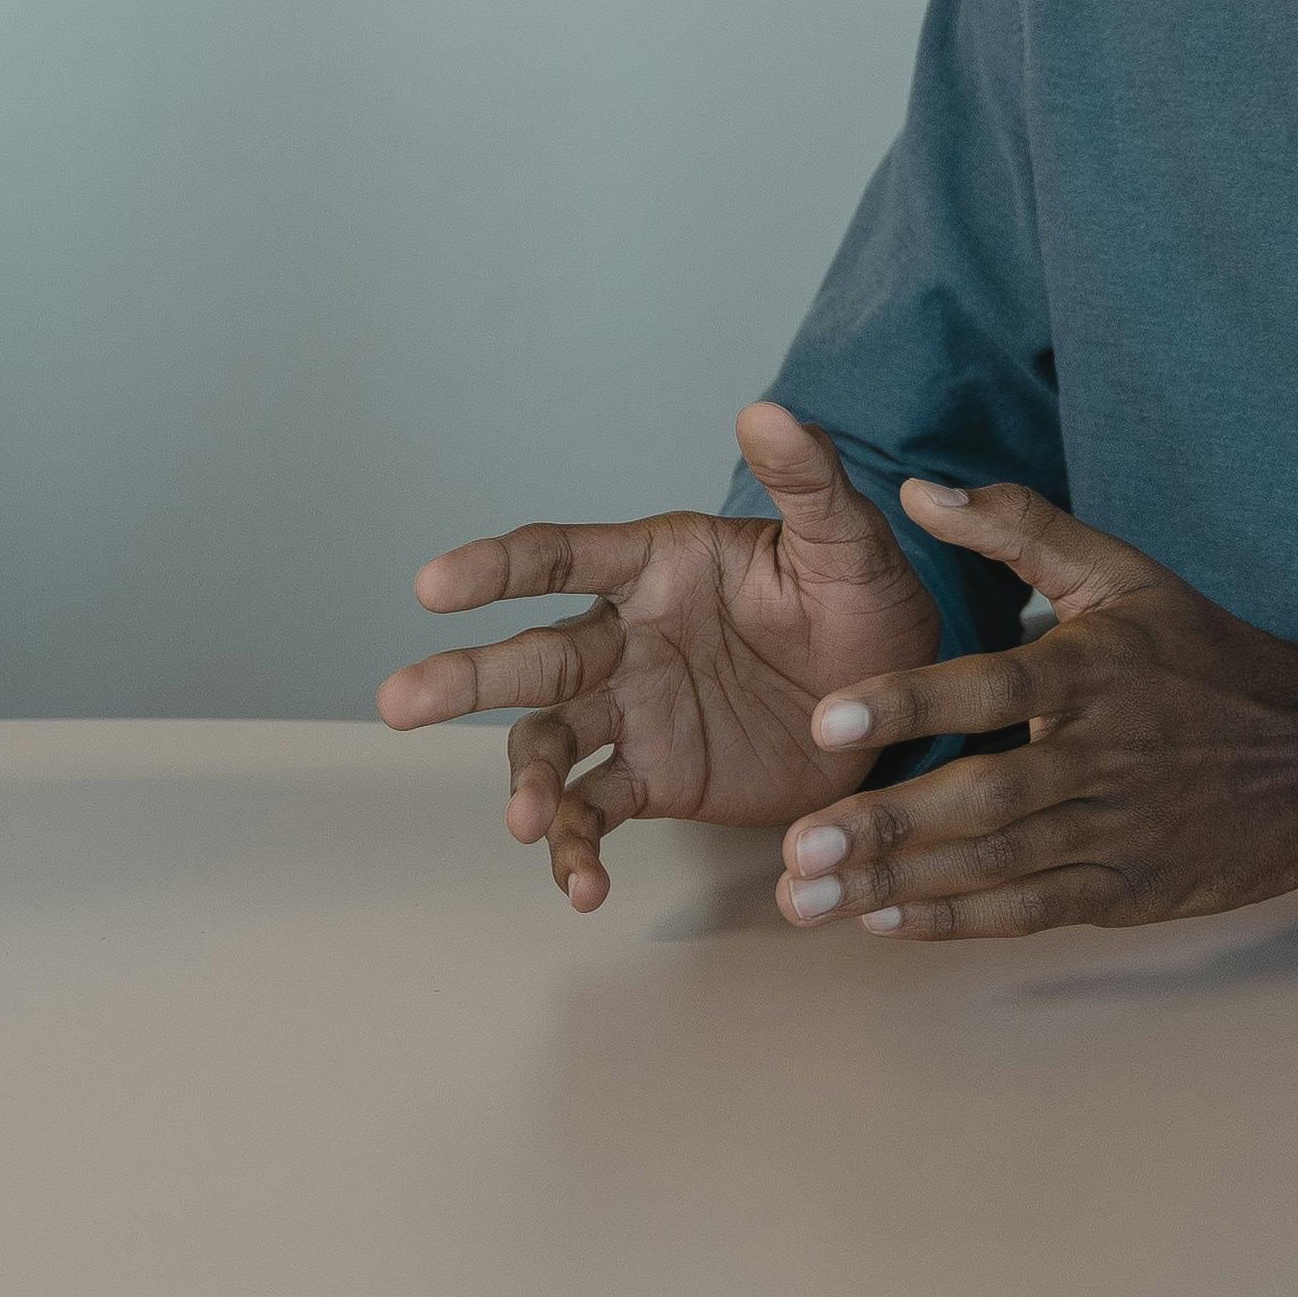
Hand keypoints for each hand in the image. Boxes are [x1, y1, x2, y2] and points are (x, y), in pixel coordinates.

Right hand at [374, 403, 945, 913]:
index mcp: (657, 566)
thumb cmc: (866, 604)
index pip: (561, 557)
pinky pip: (596, 811)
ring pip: (549, 741)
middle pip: (531, 656)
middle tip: (400, 702)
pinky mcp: (655, 777)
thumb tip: (766, 409)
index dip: (495, 567)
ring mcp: (634, 710)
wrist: (897, 706)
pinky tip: (583, 887)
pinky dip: (577, 848)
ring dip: (524, 779)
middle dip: (464, 679)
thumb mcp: (848, 541)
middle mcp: (626, 635)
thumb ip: (807, 480)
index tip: (434, 587)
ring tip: (521, 821)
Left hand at [768, 477, 1297, 939]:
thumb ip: (1018, 527)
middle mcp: (1098, 757)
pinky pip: (1029, 911)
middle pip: (978, 797)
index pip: (986, 687)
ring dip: (898, 884)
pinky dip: (958, 921)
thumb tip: (921, 490)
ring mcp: (1112, 832)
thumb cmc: (1210, 658)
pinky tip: (887, 923)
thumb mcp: (1124, 575)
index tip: (824, 717)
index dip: (906, 702)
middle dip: (882, 825)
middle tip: (797, 847)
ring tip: (812, 898)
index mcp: (1090, 673)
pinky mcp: (1123, 891)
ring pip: (992, 865)